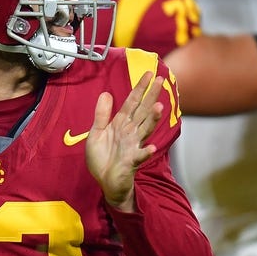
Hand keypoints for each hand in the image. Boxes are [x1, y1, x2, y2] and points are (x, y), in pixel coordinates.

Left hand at [85, 71, 164, 211]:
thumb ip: (101, 115)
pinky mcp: (131, 162)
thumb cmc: (103, 158)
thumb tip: (105, 93)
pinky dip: (145, 152)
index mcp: (121, 124)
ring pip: (145, 130)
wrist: (105, 181)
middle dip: (150, 96)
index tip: (148, 74)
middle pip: (142, 112)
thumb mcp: (96, 133)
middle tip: (160, 80)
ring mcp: (132, 146)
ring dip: (152, 120)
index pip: (131, 103)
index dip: (139, 88)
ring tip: (159, 107)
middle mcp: (130, 132)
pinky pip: (139, 156)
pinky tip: (151, 147)